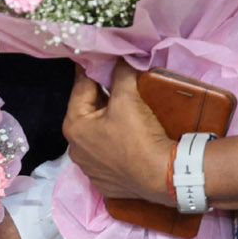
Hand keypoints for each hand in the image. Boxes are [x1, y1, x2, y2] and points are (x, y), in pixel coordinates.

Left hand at [62, 67, 175, 204]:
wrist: (163, 177)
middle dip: (101, 95)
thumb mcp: (128, 98)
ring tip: (124, 106)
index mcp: (74, 126)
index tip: (98, 57)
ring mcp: (90, 168)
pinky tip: (129, 136)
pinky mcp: (106, 181)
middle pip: (88, 111)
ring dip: (107, 120)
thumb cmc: (139, 136)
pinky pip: (107, 153)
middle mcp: (76, 149)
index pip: (81, 87)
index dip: (92, 70)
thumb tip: (119, 57)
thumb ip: (120, 73)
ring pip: (97, 134)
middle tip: (115, 79)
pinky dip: (115, 142)